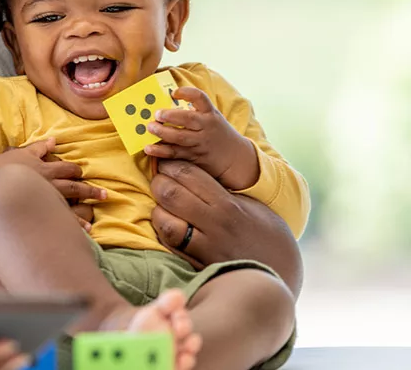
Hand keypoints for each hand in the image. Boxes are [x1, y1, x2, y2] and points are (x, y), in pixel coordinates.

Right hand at [0, 138, 105, 230]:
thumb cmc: (1, 167)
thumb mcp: (21, 153)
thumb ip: (39, 148)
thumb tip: (53, 141)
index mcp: (44, 168)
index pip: (67, 169)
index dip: (76, 171)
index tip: (82, 173)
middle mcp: (48, 183)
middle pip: (74, 187)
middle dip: (90, 191)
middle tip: (104, 195)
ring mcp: (44, 199)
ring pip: (69, 205)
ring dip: (84, 211)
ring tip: (93, 218)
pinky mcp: (38, 212)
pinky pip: (58, 219)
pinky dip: (72, 225)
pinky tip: (82, 231)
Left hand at [143, 87, 258, 190]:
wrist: (236, 158)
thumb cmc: (217, 134)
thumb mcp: (212, 119)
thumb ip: (195, 112)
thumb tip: (166, 106)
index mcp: (210, 114)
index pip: (201, 98)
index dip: (187, 93)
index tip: (174, 93)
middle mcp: (206, 127)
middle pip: (188, 119)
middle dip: (170, 116)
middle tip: (156, 114)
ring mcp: (200, 143)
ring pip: (180, 138)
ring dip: (162, 133)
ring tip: (149, 128)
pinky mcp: (194, 157)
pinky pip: (175, 153)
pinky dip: (161, 151)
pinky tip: (149, 148)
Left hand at [149, 160, 302, 296]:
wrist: (281, 276)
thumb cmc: (269, 237)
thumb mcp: (253, 207)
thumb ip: (224, 193)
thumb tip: (194, 176)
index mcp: (229, 205)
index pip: (189, 175)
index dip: (172, 165)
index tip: (166, 163)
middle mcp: (215, 225)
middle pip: (171, 195)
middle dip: (159, 182)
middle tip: (158, 180)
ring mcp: (205, 248)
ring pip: (165, 223)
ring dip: (158, 210)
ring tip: (161, 205)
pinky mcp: (198, 267)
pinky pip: (170, 247)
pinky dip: (162, 234)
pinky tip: (165, 226)